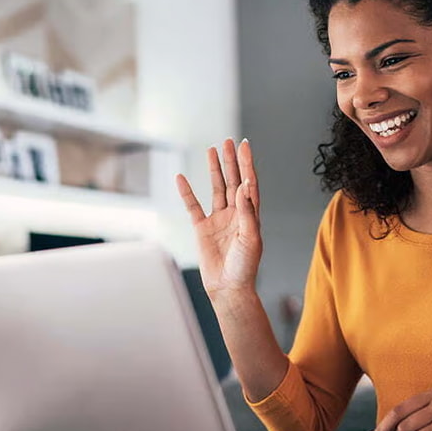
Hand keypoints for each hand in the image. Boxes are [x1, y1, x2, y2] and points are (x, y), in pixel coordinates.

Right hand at [175, 138, 261, 299]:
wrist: (228, 288)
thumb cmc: (245, 266)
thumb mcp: (250, 238)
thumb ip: (247, 211)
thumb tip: (243, 185)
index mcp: (250, 215)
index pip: (249, 183)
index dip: (247, 164)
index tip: (244, 145)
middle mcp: (235, 214)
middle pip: (233, 181)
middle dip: (230, 161)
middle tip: (227, 141)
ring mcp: (218, 220)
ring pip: (215, 189)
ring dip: (214, 170)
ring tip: (211, 150)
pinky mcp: (202, 229)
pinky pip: (192, 206)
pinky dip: (186, 192)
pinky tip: (181, 177)